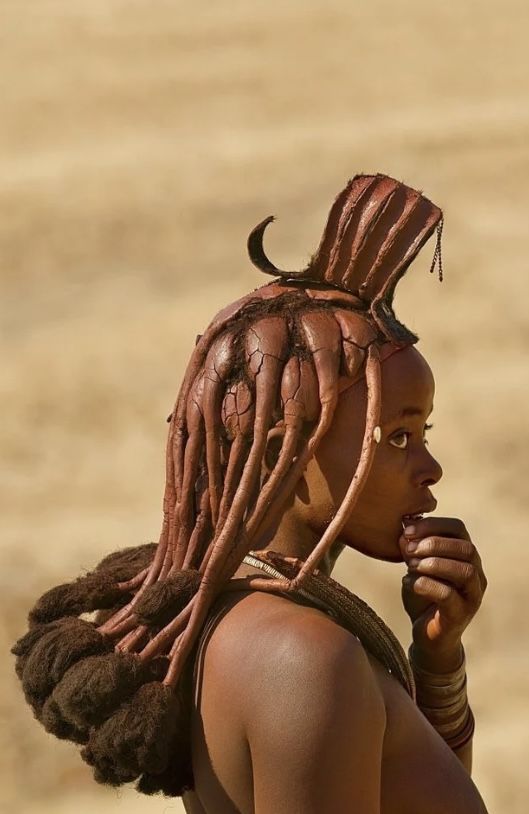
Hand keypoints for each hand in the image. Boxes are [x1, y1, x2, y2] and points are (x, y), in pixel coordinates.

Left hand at [399, 517, 486, 670]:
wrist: (428, 636)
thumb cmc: (424, 596)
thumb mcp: (415, 568)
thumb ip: (412, 551)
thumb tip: (404, 533)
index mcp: (465, 556)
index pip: (458, 528)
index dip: (433, 525)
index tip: (407, 530)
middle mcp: (476, 573)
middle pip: (466, 548)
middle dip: (434, 544)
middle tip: (409, 549)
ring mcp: (472, 596)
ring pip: (465, 571)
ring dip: (434, 563)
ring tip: (410, 565)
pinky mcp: (460, 615)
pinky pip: (449, 596)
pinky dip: (427, 585)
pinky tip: (409, 583)